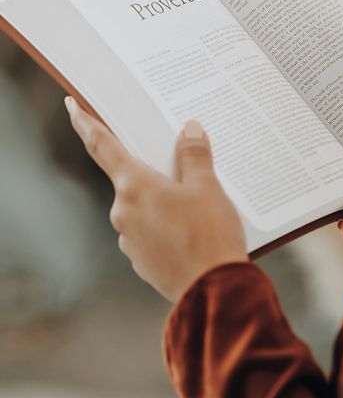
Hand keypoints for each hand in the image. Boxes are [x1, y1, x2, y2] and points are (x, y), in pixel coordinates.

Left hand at [65, 97, 246, 301]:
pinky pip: (149, 231)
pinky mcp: (141, 259)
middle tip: (180, 169)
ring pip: (142, 207)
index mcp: (135, 186)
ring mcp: (129, 238)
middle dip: (151, 171)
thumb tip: (189, 130)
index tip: (72, 106)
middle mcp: (123, 211)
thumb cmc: (210, 235)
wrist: (214, 290)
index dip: (86, 123)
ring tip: (195, 207)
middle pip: (131, 178)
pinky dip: (164, 225)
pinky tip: (190, 230)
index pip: (102, 145)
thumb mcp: (208, 187)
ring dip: (161, 201)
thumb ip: (195, 156)